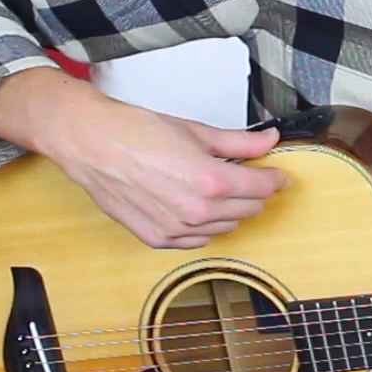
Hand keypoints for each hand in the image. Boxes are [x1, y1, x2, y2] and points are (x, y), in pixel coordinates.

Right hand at [44, 98, 285, 248]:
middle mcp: (197, 211)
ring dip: (230, 210)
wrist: (92, 144)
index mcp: (211, 181)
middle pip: (248, 209)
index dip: (275, 179)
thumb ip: (239, 142)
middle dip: (254, 193)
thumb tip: (270, 141)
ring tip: (218, 189)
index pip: (262, 188)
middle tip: (250, 177)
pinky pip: (197, 240)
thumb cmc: (138, 132)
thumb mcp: (196, 132)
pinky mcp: (157, 239)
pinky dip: (205, 226)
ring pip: (225, 227)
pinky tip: (197, 207)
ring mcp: (176, 229)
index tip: (279, 176)